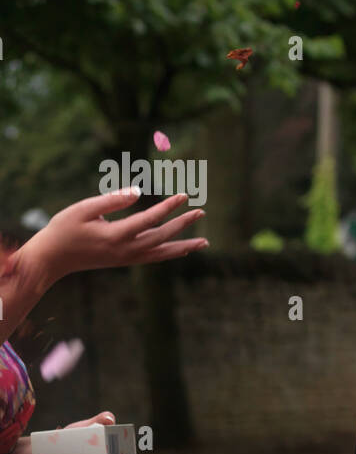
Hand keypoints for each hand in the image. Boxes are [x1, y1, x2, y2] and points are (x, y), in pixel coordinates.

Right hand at [22, 189, 206, 286]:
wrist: (52, 258)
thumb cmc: (64, 229)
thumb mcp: (83, 209)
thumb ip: (111, 200)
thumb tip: (138, 192)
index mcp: (115, 236)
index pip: (149, 220)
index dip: (168, 207)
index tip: (184, 195)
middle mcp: (125, 250)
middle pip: (161, 237)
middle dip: (183, 224)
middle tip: (202, 211)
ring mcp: (126, 258)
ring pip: (162, 253)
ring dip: (184, 246)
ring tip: (205, 242)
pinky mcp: (124, 261)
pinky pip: (153, 258)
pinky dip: (170, 253)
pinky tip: (183, 250)